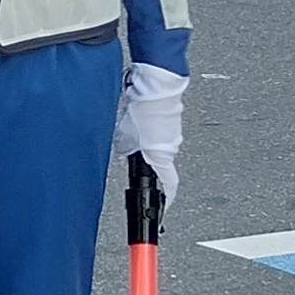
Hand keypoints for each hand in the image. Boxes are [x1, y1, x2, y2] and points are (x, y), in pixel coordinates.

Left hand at [112, 63, 186, 205]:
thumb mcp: (125, 136)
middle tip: (131, 158)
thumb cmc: (146, 110)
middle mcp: (171, 146)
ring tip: (131, 130)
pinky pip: (158, 129)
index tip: (164, 208)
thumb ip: (123, 149)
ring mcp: (173, 132)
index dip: (166, 199)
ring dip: (145, 142)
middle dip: (145, 163)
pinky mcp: (171, 118)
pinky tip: (136, 118)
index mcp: (162, 156)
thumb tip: (121, 153)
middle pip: (159, 163)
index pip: (169, 184)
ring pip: (158, 145)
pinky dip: (147, 127)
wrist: (155, 86)